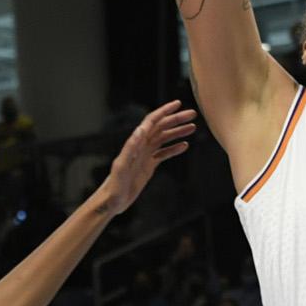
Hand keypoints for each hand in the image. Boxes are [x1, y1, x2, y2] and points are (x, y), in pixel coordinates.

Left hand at [96, 101, 197, 216]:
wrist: (112, 201)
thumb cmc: (114, 185)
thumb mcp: (122, 167)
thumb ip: (130, 148)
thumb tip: (141, 129)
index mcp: (135, 143)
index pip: (151, 121)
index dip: (164, 111)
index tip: (178, 104)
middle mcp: (140, 146)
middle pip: (161, 128)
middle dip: (176, 119)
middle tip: (193, 114)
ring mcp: (145, 155)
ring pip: (164, 139)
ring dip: (177, 132)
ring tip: (192, 128)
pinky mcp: (148, 166)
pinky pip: (163, 153)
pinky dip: (174, 149)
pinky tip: (184, 146)